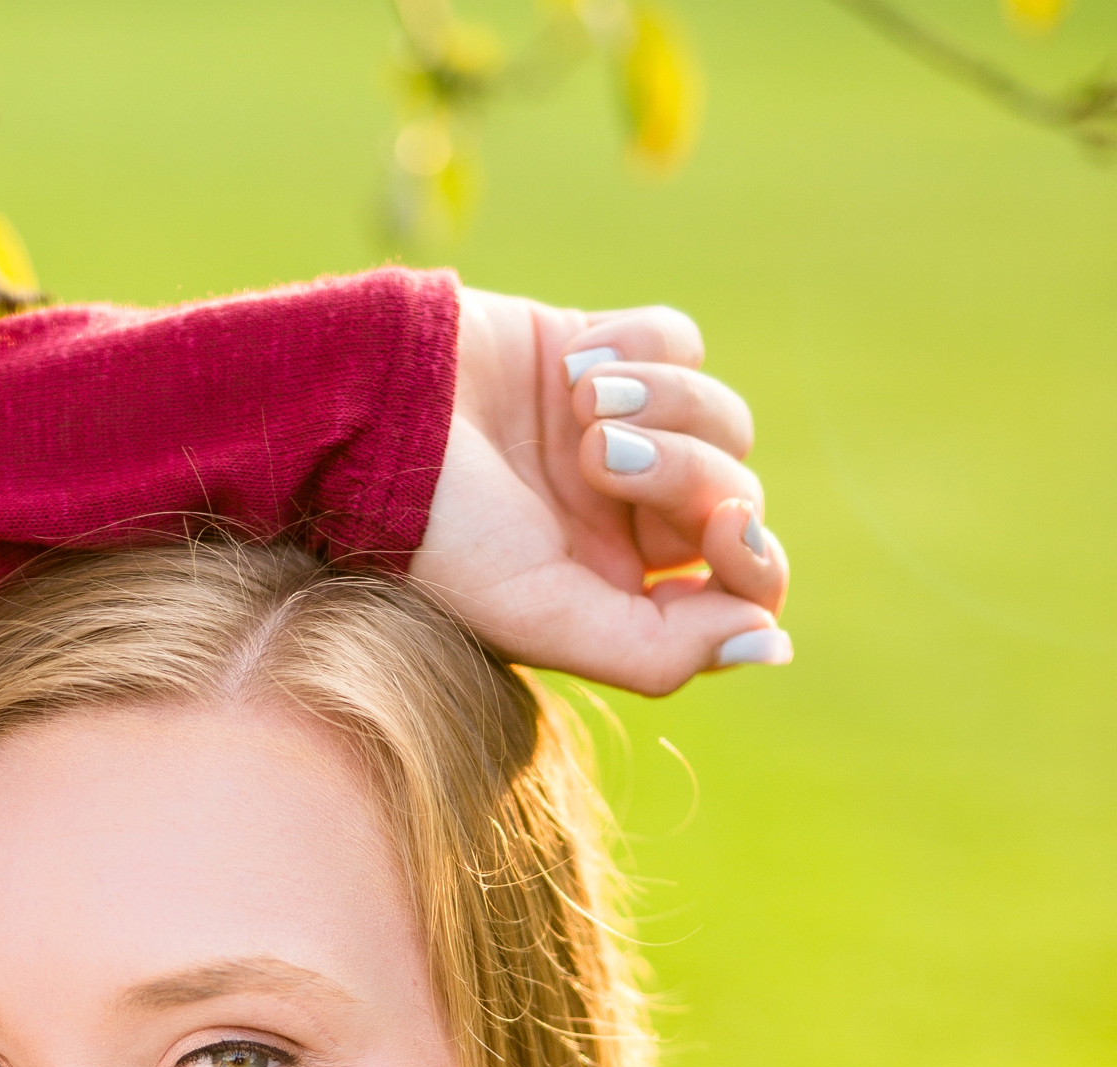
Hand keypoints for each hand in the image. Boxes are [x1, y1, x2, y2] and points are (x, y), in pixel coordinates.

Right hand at [411, 291, 789, 695]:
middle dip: (682, 470)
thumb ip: (659, 652)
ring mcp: (618, 437)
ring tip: (582, 405)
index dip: (754, 557)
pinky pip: (681, 341)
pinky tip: (573, 365)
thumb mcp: (544, 619)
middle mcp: (626, 523)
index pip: (743, 584)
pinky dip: (640, 345)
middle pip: (734, 492)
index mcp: (618, 595)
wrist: (367, 419)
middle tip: (596, 456)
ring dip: (663, 402)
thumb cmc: (439, 537)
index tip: (724, 531)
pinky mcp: (602, 354)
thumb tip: (771, 640)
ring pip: (720, 414)